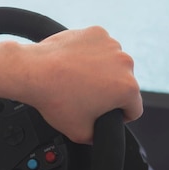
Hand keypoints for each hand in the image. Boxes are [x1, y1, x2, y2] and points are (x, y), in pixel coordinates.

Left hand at [18, 26, 142, 143]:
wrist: (34, 72)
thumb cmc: (56, 100)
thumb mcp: (80, 133)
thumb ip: (98, 137)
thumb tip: (99, 135)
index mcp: (127, 88)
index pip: (134, 109)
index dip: (120, 117)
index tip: (105, 114)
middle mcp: (125, 63)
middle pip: (125, 84)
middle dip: (109, 92)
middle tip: (86, 98)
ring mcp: (111, 44)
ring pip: (113, 65)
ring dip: (102, 72)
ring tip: (78, 80)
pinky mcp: (96, 33)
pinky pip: (100, 48)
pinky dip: (91, 55)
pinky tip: (75, 65)